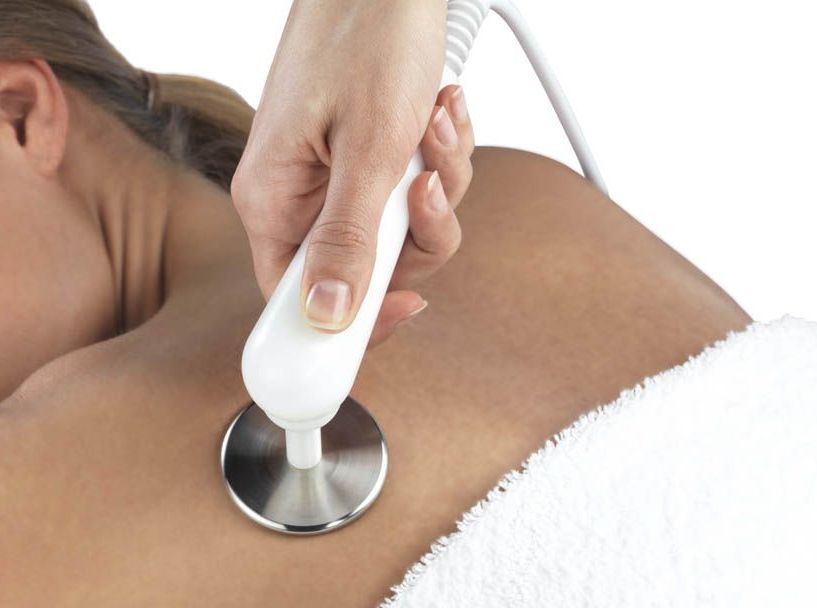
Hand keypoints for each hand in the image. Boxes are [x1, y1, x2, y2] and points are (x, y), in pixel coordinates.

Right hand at [232, 0, 474, 345]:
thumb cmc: (365, 39)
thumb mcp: (366, 148)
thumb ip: (349, 239)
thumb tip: (329, 317)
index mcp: (274, 202)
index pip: (296, 301)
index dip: (351, 323)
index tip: (407, 313)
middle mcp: (302, 199)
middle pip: (369, 271)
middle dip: (419, 234)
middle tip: (425, 186)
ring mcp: (339, 181)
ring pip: (405, 234)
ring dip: (439, 188)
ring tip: (434, 129)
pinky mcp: (372, 162)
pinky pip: (418, 196)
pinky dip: (441, 162)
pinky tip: (439, 115)